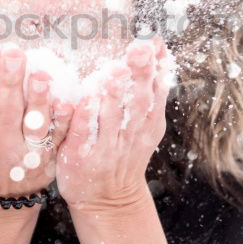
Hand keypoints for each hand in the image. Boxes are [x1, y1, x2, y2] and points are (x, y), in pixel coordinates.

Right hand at [0, 42, 73, 198]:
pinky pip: (57, 138)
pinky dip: (62, 122)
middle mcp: (1, 142)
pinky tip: (66, 102)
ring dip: (38, 99)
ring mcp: (26, 151)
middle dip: (10, 79)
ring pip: (33, 123)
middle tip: (14, 53)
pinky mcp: (49, 157)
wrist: (1, 197)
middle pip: (6, 107)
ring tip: (40, 74)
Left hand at [55, 36, 171, 212]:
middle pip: (138, 102)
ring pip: (112, 117)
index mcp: (147, 123)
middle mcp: (131, 134)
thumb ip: (151, 89)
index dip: (156, 67)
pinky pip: (85, 135)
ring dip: (114, 94)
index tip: (154, 43)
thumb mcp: (145, 123)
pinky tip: (86, 99)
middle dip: (139, 75)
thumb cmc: (123, 151)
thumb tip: (159, 49)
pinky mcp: (82, 156)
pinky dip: (86, 118)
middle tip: (138, 49)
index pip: (156, 91)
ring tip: (115, 70)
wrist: (108, 200)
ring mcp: (107, 146)